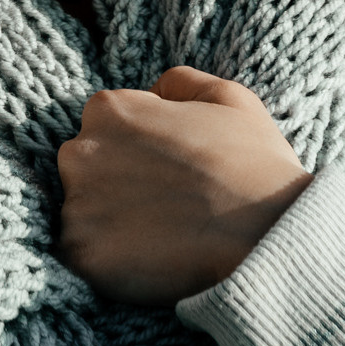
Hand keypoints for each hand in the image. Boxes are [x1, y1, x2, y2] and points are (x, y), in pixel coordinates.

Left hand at [56, 66, 312, 305]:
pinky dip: (112, 262)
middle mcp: (79, 151)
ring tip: (164, 235)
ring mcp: (76, 203)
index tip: (171, 172)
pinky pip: (85, 256)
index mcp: (108, 110)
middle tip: (167, 206)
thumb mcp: (230, 99)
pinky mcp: (79, 250)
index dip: (141, 152)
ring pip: (83, 215)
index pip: (106, 128)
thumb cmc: (255, 165)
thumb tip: (154, 89)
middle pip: (85, 169)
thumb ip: (180, 83)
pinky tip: (153, 261)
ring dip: (113, 226)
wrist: (268, 235)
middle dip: (117, 185)